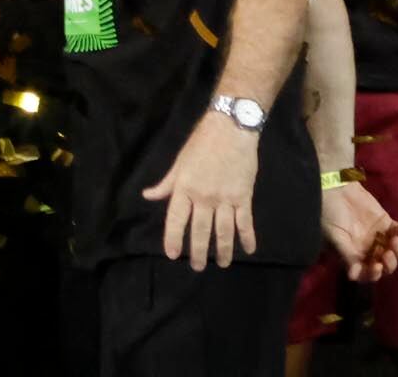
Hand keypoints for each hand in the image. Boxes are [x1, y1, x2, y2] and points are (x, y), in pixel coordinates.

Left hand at [145, 113, 261, 268]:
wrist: (230, 130)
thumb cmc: (200, 144)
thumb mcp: (179, 163)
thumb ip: (166, 184)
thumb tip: (148, 196)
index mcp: (185, 188)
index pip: (176, 219)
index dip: (173, 238)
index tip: (172, 255)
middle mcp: (203, 197)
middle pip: (200, 230)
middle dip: (198, 252)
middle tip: (197, 267)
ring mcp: (225, 199)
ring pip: (224, 231)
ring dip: (222, 250)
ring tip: (221, 264)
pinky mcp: (243, 197)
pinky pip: (245, 222)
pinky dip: (247, 238)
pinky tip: (248, 250)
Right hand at [318, 175, 397, 282]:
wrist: (332, 187)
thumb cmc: (328, 213)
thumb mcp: (334, 235)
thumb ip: (347, 254)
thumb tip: (354, 276)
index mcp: (353, 255)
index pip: (367, 273)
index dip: (374, 274)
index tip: (377, 266)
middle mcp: (367, 249)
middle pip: (385, 264)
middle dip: (390, 263)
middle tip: (388, 253)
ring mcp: (378, 236)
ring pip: (395, 250)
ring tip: (395, 238)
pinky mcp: (385, 223)